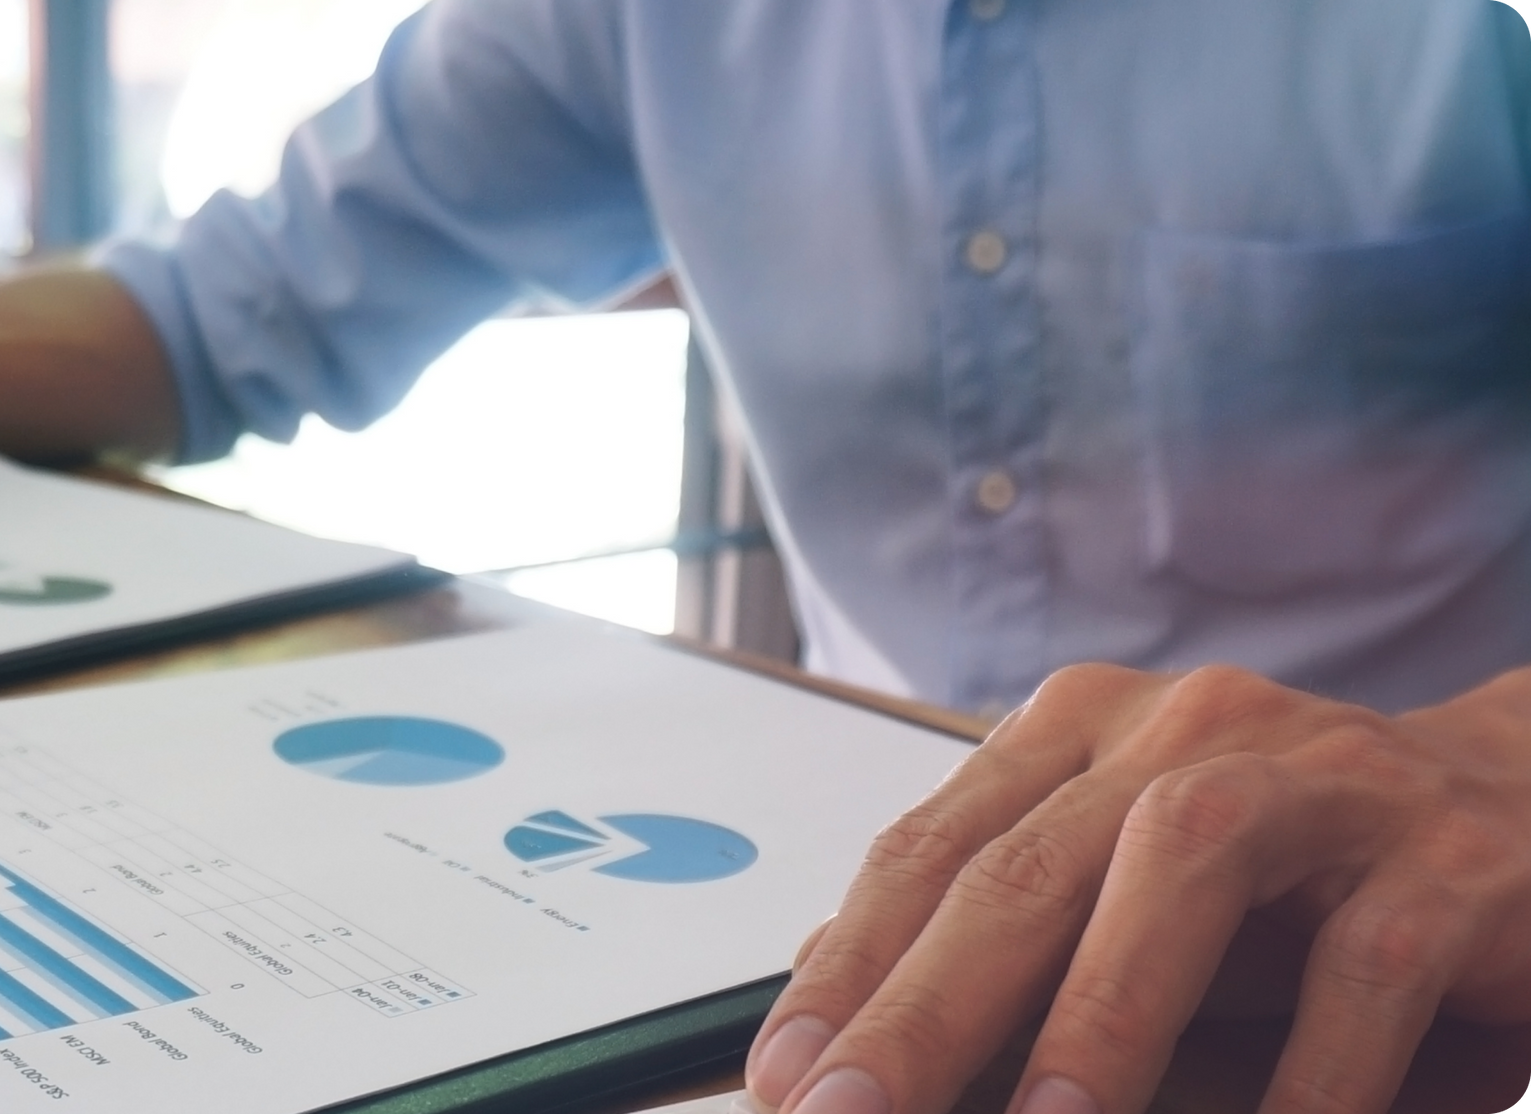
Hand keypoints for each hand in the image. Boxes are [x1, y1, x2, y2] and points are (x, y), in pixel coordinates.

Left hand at [747, 664, 1530, 1113]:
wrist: (1516, 803)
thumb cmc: (1291, 863)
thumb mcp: (1125, 888)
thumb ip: (1013, 931)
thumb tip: (841, 998)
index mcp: (1083, 732)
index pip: (932, 848)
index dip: (849, 965)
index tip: (784, 1072)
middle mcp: (1182, 729)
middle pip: (1023, 864)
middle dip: (922, 1004)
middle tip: (848, 1112)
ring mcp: (1316, 776)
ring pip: (1181, 865)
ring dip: (1101, 1011)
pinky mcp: (1441, 852)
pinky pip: (1362, 963)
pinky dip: (1305, 1072)